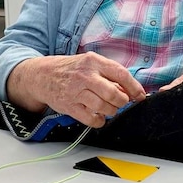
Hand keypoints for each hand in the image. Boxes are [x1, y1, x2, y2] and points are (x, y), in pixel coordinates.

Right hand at [7, 52, 145, 127]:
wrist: (42, 75)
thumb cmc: (70, 69)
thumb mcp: (89, 63)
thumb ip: (108, 74)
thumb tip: (128, 89)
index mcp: (93, 61)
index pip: (121, 74)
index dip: (134, 87)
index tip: (140, 96)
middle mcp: (85, 76)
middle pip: (114, 94)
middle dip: (122, 101)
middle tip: (121, 102)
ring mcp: (76, 91)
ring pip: (104, 108)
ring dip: (111, 111)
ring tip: (108, 108)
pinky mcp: (69, 106)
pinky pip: (92, 119)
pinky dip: (99, 121)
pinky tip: (97, 115)